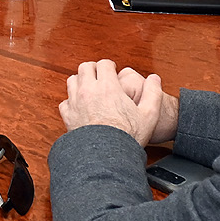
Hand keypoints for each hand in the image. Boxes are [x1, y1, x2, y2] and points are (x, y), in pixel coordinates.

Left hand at [58, 59, 176, 145]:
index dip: (109, 65)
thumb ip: (153, 93)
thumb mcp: (149, 114)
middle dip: (93, 68)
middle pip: (85, 67)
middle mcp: (88, 91)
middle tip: (99, 74)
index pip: (103, 64)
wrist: (106, 156)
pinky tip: (79, 106)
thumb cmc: (127, 136)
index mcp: (107, 87)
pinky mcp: (68, 116)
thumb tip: (154, 79)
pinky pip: (65, 101)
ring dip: (80, 81)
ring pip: (72, 80)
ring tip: (89, 87)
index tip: (112, 69)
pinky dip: (71, 101)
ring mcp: (75, 102)